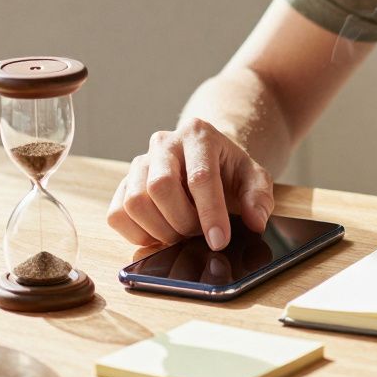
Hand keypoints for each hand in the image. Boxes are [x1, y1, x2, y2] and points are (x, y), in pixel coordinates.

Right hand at [107, 118, 274, 249]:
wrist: (207, 160)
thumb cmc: (229, 170)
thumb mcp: (254, 177)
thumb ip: (259, 197)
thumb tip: (256, 222)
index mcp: (198, 134)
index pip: (199, 177)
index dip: (209, 213)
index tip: (219, 241)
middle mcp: (163, 143)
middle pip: (159, 187)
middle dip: (182, 222)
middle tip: (200, 235)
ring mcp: (139, 162)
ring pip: (134, 202)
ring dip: (160, 230)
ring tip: (182, 233)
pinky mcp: (123, 184)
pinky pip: (117, 214)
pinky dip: (138, 234)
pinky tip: (161, 234)